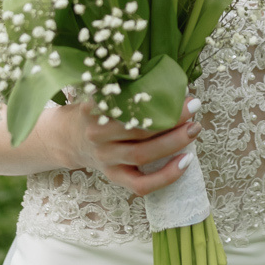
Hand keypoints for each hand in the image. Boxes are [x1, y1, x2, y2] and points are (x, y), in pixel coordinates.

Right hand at [63, 95, 202, 196]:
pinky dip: (166, 176)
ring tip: (194, 129)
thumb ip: (126, 88)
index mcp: (94, 109)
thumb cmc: (97, 111)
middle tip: (194, 106)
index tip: (179, 89)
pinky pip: (141, 184)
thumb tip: (169, 80)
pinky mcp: (114, 177)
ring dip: (173, 143)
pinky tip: (186, 161)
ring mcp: (105, 159)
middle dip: (171, 118)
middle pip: (138, 129)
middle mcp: (97, 135)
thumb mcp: (103, 94)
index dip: (154, 97)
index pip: (126, 103)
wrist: (69, 139)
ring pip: (142, 155)